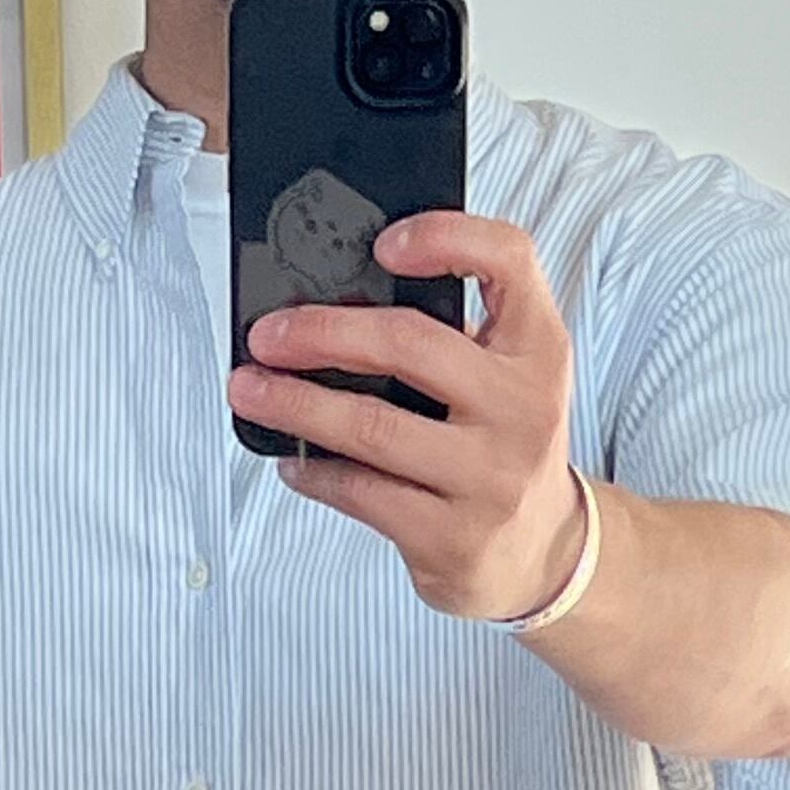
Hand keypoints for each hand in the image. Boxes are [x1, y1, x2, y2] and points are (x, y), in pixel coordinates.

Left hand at [231, 210, 588, 623]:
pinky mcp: (453, 538)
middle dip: (322, 332)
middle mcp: (523, 407)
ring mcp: (489, 477)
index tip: (383, 245)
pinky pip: (364, 494)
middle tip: (268, 335)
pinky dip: (315, 472)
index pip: (509, 259)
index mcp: (539, 347)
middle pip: (411, 343)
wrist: (539, 553)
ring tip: (250, 390)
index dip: (445, 236)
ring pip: (373, 426)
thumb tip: (332, 306)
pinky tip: (293, 459)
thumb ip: (450, 335)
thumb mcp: (505, 376)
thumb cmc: (502, 446)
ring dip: (296, 404)